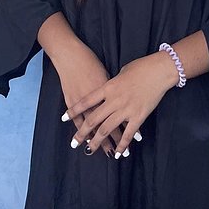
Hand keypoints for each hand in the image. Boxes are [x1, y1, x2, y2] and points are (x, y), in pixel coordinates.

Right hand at [53, 41, 122, 157]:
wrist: (73, 55)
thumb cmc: (93, 61)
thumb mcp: (112, 72)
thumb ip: (117, 85)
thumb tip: (123, 94)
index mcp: (114, 92)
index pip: (124, 114)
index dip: (129, 128)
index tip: (136, 140)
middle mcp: (102, 99)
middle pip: (110, 124)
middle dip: (113, 140)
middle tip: (115, 154)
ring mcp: (87, 101)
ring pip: (95, 125)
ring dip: (96, 139)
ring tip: (98, 150)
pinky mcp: (73, 99)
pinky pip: (80, 116)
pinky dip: (81, 126)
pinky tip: (83, 135)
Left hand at [64, 52, 177, 157]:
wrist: (159, 70)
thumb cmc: (141, 67)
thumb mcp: (121, 72)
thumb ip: (112, 84)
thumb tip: (108, 89)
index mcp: (108, 87)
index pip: (86, 101)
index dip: (74, 110)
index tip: (64, 118)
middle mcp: (114, 100)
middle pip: (93, 119)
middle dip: (82, 133)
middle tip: (74, 143)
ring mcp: (126, 109)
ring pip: (107, 129)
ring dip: (97, 141)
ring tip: (90, 150)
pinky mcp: (138, 116)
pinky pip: (127, 134)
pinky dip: (122, 145)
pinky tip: (117, 153)